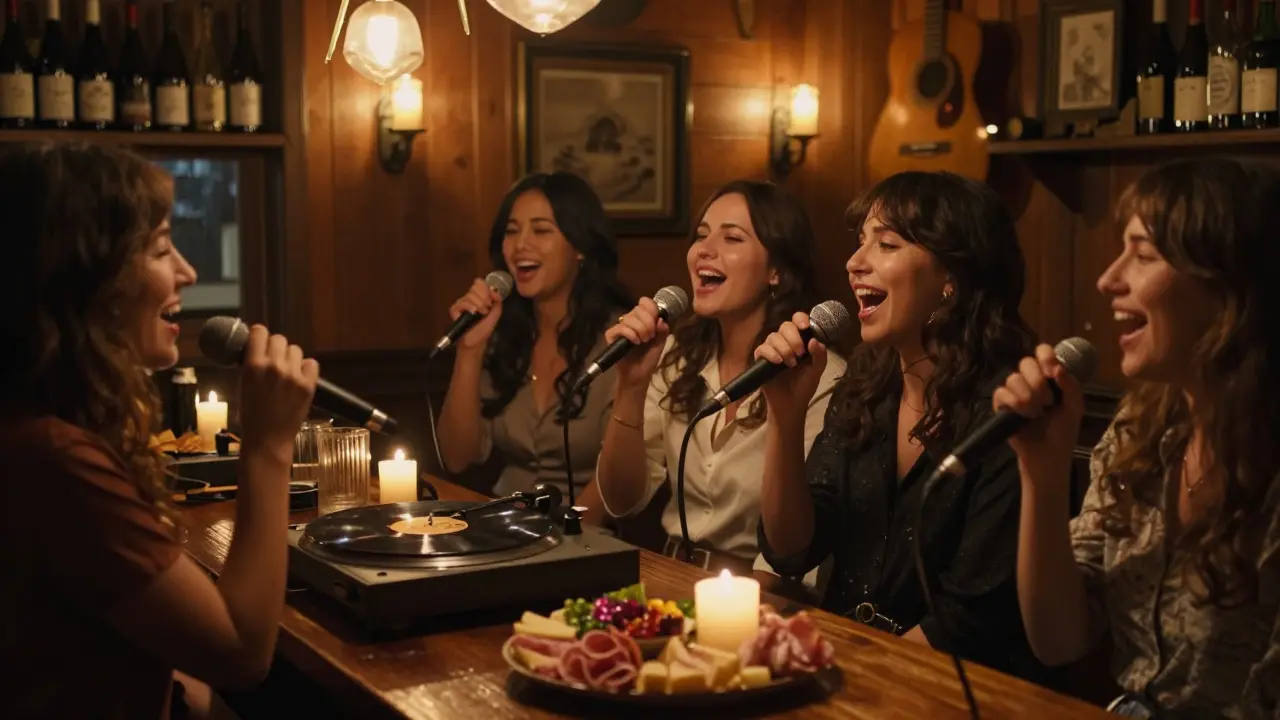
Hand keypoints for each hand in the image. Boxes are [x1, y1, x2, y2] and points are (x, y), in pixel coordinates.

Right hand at [236, 325, 318, 462]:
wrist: (268, 440)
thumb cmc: (250, 415)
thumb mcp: (242, 385)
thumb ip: (251, 365)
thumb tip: (257, 350)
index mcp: (253, 366)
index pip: (260, 332)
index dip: (259, 336)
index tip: (259, 342)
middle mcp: (274, 366)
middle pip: (279, 339)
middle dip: (275, 347)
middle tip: (273, 359)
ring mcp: (293, 375)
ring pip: (295, 350)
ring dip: (290, 357)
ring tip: (286, 371)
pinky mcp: (308, 385)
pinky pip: (311, 363)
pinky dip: (306, 368)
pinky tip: (299, 377)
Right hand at [448, 278, 503, 351]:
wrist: (476, 341)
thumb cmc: (484, 328)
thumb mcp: (496, 313)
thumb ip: (497, 300)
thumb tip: (494, 290)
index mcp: (478, 296)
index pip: (480, 282)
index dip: (486, 289)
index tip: (491, 301)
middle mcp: (469, 298)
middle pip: (475, 286)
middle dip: (484, 297)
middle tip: (487, 309)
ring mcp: (461, 303)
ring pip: (470, 294)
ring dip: (479, 304)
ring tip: (482, 314)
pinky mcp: (454, 309)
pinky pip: (462, 302)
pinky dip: (470, 307)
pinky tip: (473, 313)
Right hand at [604, 296, 669, 390]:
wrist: (638, 376)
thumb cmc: (647, 360)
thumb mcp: (660, 345)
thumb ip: (662, 332)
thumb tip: (661, 320)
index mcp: (643, 320)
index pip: (645, 303)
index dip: (652, 309)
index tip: (656, 322)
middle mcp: (631, 321)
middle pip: (638, 309)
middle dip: (648, 323)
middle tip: (650, 337)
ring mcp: (620, 327)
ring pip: (629, 318)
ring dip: (640, 330)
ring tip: (643, 342)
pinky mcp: (611, 335)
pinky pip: (620, 328)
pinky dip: (630, 334)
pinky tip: (635, 343)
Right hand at [754, 312, 827, 424]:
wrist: (791, 404)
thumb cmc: (804, 386)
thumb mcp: (817, 370)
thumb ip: (820, 355)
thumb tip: (814, 340)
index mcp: (800, 340)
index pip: (797, 321)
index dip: (800, 319)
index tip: (804, 327)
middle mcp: (785, 341)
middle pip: (785, 326)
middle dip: (793, 338)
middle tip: (800, 353)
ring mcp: (772, 350)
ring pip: (773, 337)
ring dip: (784, 348)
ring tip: (791, 364)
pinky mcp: (761, 360)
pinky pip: (762, 348)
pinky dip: (770, 353)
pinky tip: (778, 362)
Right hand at [992, 343, 1084, 486]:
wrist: (1048, 455)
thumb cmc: (1063, 431)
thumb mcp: (1075, 408)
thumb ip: (1071, 386)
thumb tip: (1057, 368)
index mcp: (1049, 376)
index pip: (1042, 352)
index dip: (1045, 356)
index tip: (1052, 371)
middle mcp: (1030, 380)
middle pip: (1025, 362)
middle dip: (1037, 380)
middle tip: (1048, 401)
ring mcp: (1014, 392)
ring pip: (1013, 378)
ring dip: (1028, 396)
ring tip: (1037, 413)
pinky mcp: (1001, 405)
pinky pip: (1001, 393)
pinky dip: (1014, 403)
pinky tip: (1024, 416)